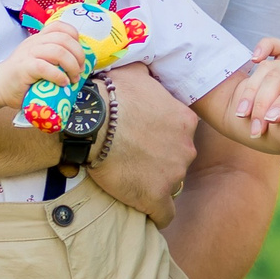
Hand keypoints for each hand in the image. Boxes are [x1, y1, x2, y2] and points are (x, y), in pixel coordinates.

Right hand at [0, 23, 89, 105]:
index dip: (74, 36)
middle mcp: (35, 42)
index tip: (79, 53)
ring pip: (58, 51)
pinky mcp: (24, 67)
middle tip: (80, 70)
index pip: (59, 26)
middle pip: (64, 39)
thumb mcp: (38, 60)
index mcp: (39, 39)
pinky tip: (62, 83)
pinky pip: (45, 67)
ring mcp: (29, 54)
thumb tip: (79, 65)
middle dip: (78, 55)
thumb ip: (53, 58)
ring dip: (72, 66)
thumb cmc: (22, 77)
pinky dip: (59, 75)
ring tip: (73, 79)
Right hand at [85, 64, 196, 226]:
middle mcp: (186, 148)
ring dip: (155, 183)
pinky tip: (147, 214)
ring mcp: (173, 174)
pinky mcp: (155, 197)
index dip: (163, 138)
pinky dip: (156, 215)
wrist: (93, 121)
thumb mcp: (136, 73)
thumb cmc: (112, 94)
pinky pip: (164, 214)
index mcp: (185, 121)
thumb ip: (149, 75)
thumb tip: (145, 63)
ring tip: (132, 180)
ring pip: (170, 184)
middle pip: (178, 159)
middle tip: (135, 157)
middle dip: (161, 160)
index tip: (145, 139)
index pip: (181, 134)